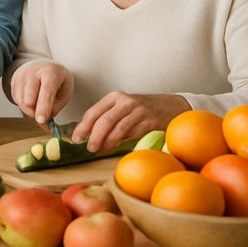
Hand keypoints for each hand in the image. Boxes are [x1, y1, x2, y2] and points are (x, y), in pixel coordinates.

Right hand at [9, 61, 73, 124]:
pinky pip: (15, 99)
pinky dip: (23, 105)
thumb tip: (42, 122)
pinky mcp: (13, 79)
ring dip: (29, 110)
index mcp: (51, 72)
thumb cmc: (57, 80)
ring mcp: (21, 74)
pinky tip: (31, 99)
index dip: (43, 108)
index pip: (46, 93)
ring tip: (39, 105)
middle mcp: (34, 71)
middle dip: (35, 112)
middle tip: (43, 115)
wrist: (44, 64)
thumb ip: (55, 108)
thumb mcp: (65, 92)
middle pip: (29, 99)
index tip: (41, 120)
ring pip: (21, 101)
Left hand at [72, 92, 190, 151]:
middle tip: (89, 147)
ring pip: (117, 128)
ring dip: (106, 141)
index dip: (83, 126)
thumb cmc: (142, 110)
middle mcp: (125, 101)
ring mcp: (139, 111)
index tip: (76, 138)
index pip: (94, 112)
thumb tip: (88, 135)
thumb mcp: (122, 109)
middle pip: (104, 120)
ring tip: (99, 149)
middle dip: (93, 135)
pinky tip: (115, 146)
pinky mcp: (150, 121)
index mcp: (114, 97)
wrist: (171, 106)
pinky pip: (133, 133)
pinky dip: (122, 142)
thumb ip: (107, 118)